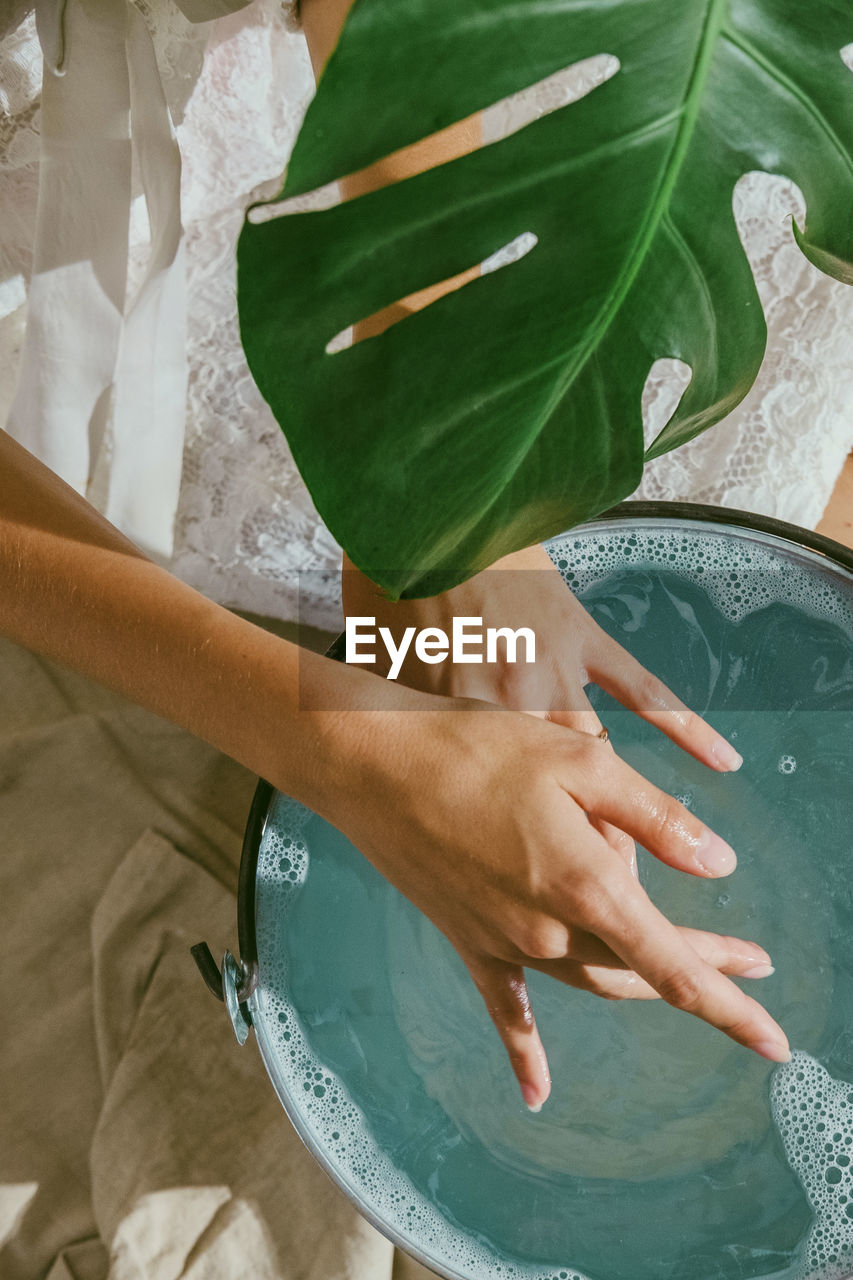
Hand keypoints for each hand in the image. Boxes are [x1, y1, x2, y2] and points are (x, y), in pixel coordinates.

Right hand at [317, 676, 788, 1113]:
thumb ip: (655, 817)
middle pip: (640, 970)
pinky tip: (538, 1093)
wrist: (373, 763)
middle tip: (750, 965)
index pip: (674, 964)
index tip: (776, 1039)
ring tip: (685, 978)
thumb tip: (720, 864)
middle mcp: (548, 928)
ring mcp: (504, 941)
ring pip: (590, 980)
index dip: (730, 1003)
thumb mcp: (582, 759)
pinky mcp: (468, 938)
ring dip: (640, 983)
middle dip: (701, 972)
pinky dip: (526, 1050)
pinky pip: (505, 1007)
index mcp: (586, 882)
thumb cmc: (477, 746)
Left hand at [342, 543, 743, 878]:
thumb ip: (393, 708)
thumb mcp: (373, 654)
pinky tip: (723, 762)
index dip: (520, 868)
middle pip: (556, 803)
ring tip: (648, 873)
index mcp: (459, 719)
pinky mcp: (585, 635)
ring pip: (600, 763)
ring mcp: (559, 672)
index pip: (499, 814)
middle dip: (578, 864)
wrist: (433, 504)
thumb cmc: (392, 575)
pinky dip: (685, 725)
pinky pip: (643, 688)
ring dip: (623, 820)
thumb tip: (392, 741)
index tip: (539, 910)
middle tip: (603, 915)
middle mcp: (516, 708)